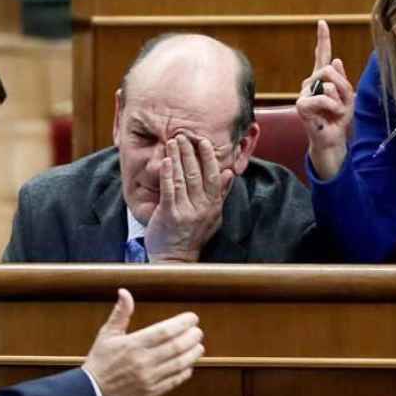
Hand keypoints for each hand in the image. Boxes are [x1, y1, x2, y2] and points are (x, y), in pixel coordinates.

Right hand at [82, 289, 203, 395]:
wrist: (92, 393)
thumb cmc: (100, 361)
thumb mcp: (107, 334)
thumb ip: (120, 313)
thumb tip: (124, 292)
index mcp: (133, 344)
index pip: (164, 331)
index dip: (182, 323)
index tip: (192, 318)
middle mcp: (143, 361)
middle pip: (176, 347)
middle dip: (192, 337)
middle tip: (198, 331)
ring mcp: (148, 378)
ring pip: (179, 364)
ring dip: (192, 354)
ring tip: (199, 346)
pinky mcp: (151, 393)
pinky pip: (174, 381)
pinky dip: (184, 373)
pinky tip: (189, 366)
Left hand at [144, 134, 233, 262]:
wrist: (176, 260)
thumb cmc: (193, 236)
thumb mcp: (213, 216)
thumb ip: (221, 194)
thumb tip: (230, 172)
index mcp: (213, 206)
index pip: (214, 176)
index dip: (209, 157)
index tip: (203, 141)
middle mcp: (202, 207)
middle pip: (197, 173)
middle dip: (190, 152)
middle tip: (183, 135)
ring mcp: (185, 211)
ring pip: (183, 178)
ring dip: (178, 157)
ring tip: (172, 141)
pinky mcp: (169, 214)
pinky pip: (169, 189)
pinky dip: (167, 173)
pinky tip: (166, 160)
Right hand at [296, 19, 355, 180]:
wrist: (332, 139)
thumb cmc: (338, 119)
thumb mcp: (348, 97)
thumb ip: (342, 79)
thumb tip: (336, 60)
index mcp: (321, 79)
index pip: (322, 55)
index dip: (323, 39)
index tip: (322, 23)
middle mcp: (310, 83)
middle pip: (330, 69)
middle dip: (342, 86)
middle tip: (341, 104)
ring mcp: (304, 93)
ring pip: (328, 83)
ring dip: (338, 99)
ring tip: (334, 112)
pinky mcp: (301, 104)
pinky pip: (323, 97)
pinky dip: (332, 107)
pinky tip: (328, 116)